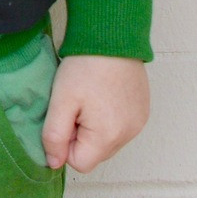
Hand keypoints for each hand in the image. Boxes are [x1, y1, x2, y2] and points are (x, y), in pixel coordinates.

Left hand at [41, 56, 148, 173]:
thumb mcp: (61, 99)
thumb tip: (53, 162)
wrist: (112, 35)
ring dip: (95, 126)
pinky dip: (109, 116)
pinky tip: (103, 92)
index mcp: (108, 136)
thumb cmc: (85, 65)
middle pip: (95, 153)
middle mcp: (129, 135)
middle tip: (76, 102)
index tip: (66, 114)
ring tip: (89, 95)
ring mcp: (138, 123)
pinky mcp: (142, 111)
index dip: (66, 142)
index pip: (79, 162)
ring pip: (107, 140)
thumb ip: (54, 135)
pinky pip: (121, 127)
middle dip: (81, 134)